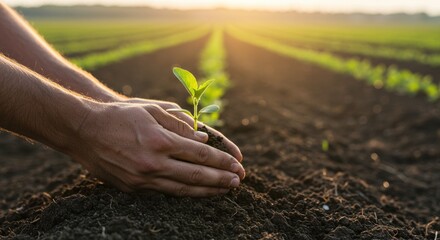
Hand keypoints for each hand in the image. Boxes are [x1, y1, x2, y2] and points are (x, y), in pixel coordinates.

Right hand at [69, 102, 244, 196]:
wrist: (83, 131)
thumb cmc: (119, 116)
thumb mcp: (151, 110)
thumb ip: (179, 124)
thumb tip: (202, 137)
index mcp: (159, 140)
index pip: (200, 153)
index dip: (221, 161)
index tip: (238, 165)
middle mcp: (153, 163)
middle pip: (196, 175)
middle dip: (221, 179)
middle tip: (238, 182)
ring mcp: (142, 179)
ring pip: (182, 189)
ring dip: (206, 191)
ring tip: (224, 191)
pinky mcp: (132, 188)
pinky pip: (164, 192)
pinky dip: (184, 193)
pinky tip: (197, 193)